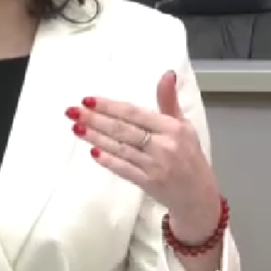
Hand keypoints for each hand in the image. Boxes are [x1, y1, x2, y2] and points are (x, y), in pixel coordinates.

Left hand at [67, 71, 221, 240]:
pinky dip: (108, 160)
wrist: (199, 196)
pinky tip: (92, 151)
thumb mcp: (184, 126)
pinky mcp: (148, 184)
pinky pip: (124, 169)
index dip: (110, 106)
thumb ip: (169, 101)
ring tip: (76, 128)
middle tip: (72, 111)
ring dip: (95, 137)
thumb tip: (167, 74)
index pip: (134, 113)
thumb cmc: (189, 157)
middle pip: (123, 129)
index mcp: (172, 128)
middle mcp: (164, 145)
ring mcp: (155, 166)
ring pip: (120, 148)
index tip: (88, 99)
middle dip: (95, 119)